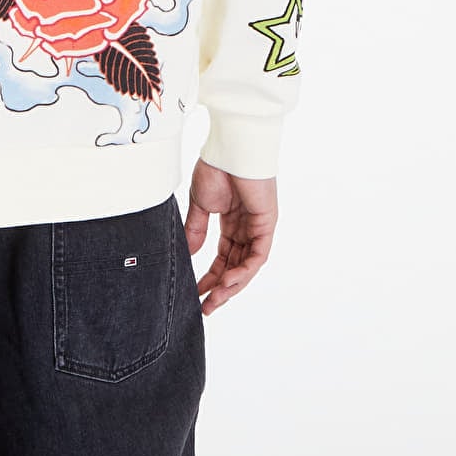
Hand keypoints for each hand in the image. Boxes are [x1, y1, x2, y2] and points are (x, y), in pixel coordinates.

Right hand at [183, 159, 277, 314]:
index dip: (210, 276)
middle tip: (206, 307)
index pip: (223, 257)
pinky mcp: (267, 225)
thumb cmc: (216, 167)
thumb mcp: (200, 204)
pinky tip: (228, 282)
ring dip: (232, 285)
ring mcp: (258, 227)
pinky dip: (244, 271)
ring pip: (247, 266)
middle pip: (235, 266)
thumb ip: (196, 230)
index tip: (197, 293)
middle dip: (221, 288)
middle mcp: (247, 228)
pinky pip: (257, 256)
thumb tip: (188, 254)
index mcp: (232, 223)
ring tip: (215, 300)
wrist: (230, 148)